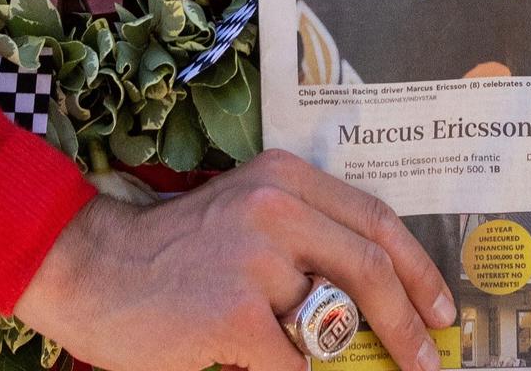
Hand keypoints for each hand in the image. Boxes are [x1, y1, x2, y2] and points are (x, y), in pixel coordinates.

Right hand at [17, 149, 453, 370]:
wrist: (89, 268)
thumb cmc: (170, 254)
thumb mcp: (243, 217)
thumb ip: (305, 240)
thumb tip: (378, 303)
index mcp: (284, 177)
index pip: (377, 222)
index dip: (419, 272)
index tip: (441, 311)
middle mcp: (276, 208)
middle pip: (373, 269)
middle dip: (410, 325)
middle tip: (427, 361)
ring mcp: (256, 263)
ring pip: (331, 324)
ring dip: (338, 353)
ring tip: (326, 358)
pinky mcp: (235, 317)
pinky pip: (295, 366)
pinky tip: (265, 365)